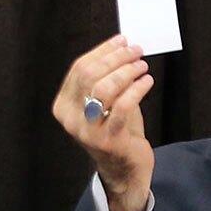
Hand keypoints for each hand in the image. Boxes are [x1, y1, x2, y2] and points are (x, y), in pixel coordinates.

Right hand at [52, 35, 155, 210]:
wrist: (125, 169)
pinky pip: (123, 106)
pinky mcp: (107, 140)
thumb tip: (122, 45)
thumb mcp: (105, 101)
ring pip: (104, 88)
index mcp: (63, 106)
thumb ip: (106, 77)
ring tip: (142, 66)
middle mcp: (70, 119)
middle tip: (136, 51)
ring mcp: (87, 131)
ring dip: (126, 71)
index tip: (123, 40)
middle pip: (90, 75)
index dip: (102, 51)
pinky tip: (147, 81)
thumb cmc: (117, 130)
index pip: (79, 68)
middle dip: (116, 58)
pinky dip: (137, 89)